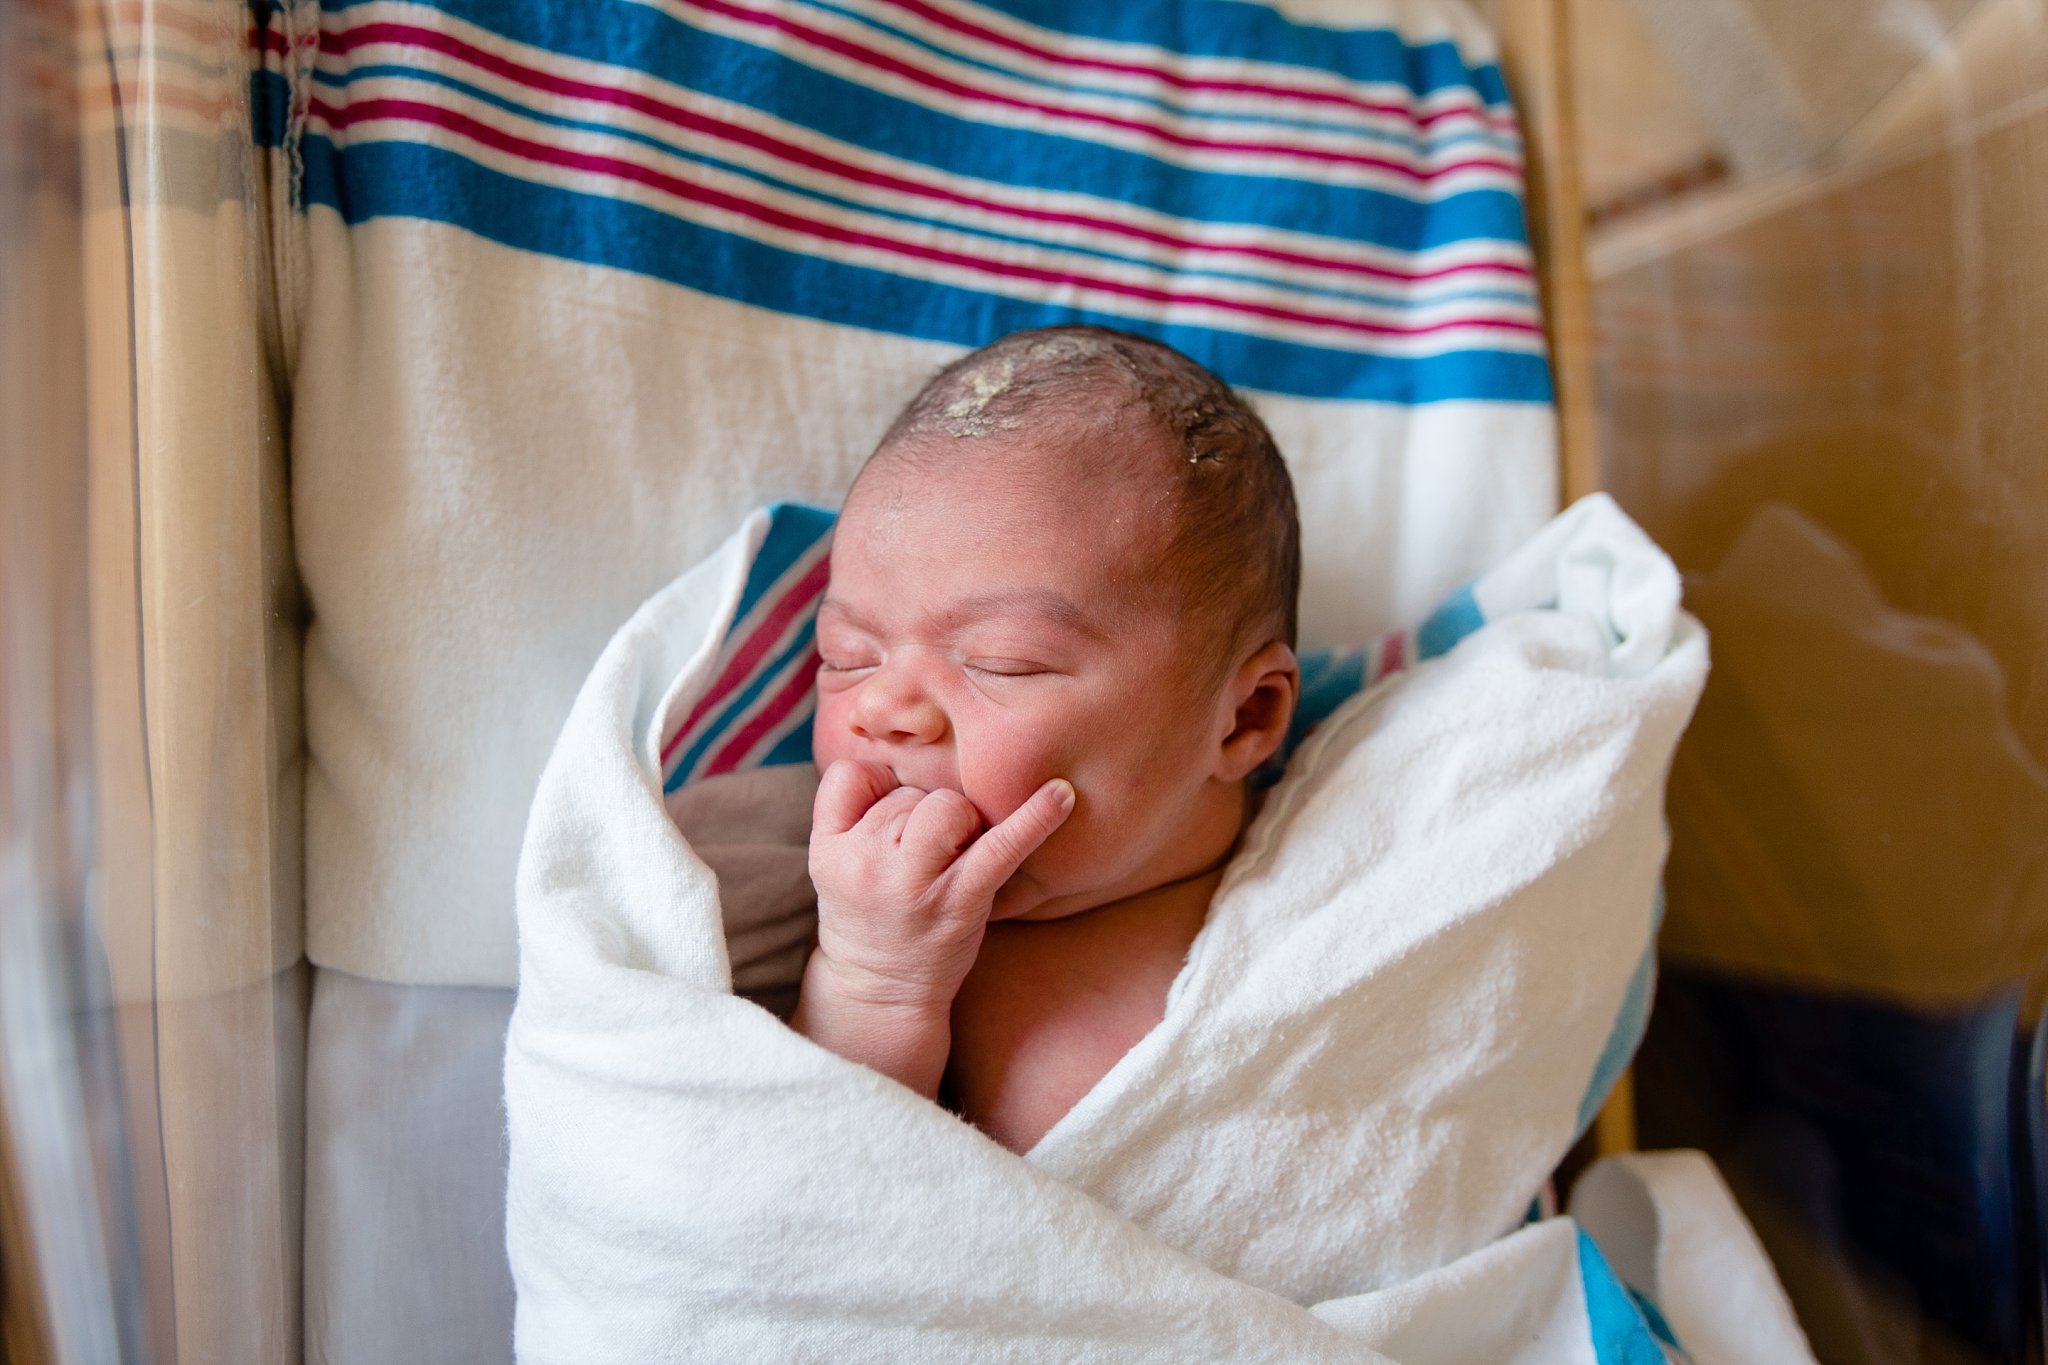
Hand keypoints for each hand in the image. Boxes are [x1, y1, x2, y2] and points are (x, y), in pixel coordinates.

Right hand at [806, 759, 1074, 1017]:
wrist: (879, 994)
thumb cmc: (867, 915)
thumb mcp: (833, 863)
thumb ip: (852, 808)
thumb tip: (899, 754)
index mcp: (828, 849)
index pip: (853, 775)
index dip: (877, 788)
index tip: (887, 818)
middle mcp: (866, 862)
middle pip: (911, 793)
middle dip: (924, 817)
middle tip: (920, 865)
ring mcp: (914, 882)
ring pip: (948, 805)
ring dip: (959, 824)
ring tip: (948, 865)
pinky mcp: (961, 900)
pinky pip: (1002, 845)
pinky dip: (1037, 818)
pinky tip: (1063, 795)